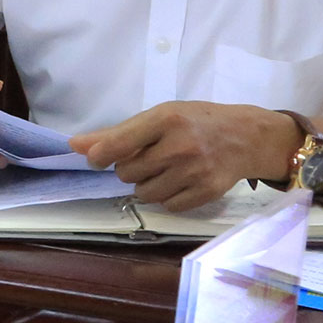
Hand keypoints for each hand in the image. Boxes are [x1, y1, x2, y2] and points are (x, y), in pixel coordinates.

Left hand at [74, 104, 292, 212]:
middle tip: (148, 158)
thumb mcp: (159, 116)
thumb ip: (117, 133)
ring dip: (146, 184)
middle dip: (130, 168)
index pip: (118, 144)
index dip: (99, 156)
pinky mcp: (207, 192)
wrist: (247, 137)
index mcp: (166, 120)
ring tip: (164, 170)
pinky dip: (167, 197)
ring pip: (144, 193)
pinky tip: (179, 181)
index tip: (96, 159)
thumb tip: (75, 145)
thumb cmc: (196, 122)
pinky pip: (167, 206)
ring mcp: (195, 171)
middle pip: (127, 173)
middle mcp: (180, 146)